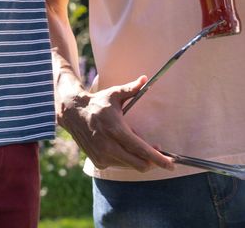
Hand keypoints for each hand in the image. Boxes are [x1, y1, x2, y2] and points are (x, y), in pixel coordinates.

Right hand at [57, 77, 174, 171]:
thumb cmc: (98, 103)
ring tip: (136, 140)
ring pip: (130, 165)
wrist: (73, 114)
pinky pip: (120, 165)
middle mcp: (109, 147)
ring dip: (139, 158)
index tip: (171, 165)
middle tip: (159, 151)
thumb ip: (131, 89)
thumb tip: (145, 78)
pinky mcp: (98, 162)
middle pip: (138, 163)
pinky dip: (126, 158)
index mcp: (116, 130)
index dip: (157, 158)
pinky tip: (123, 146)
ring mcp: (102, 156)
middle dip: (153, 161)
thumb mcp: (114, 93)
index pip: (141, 149)